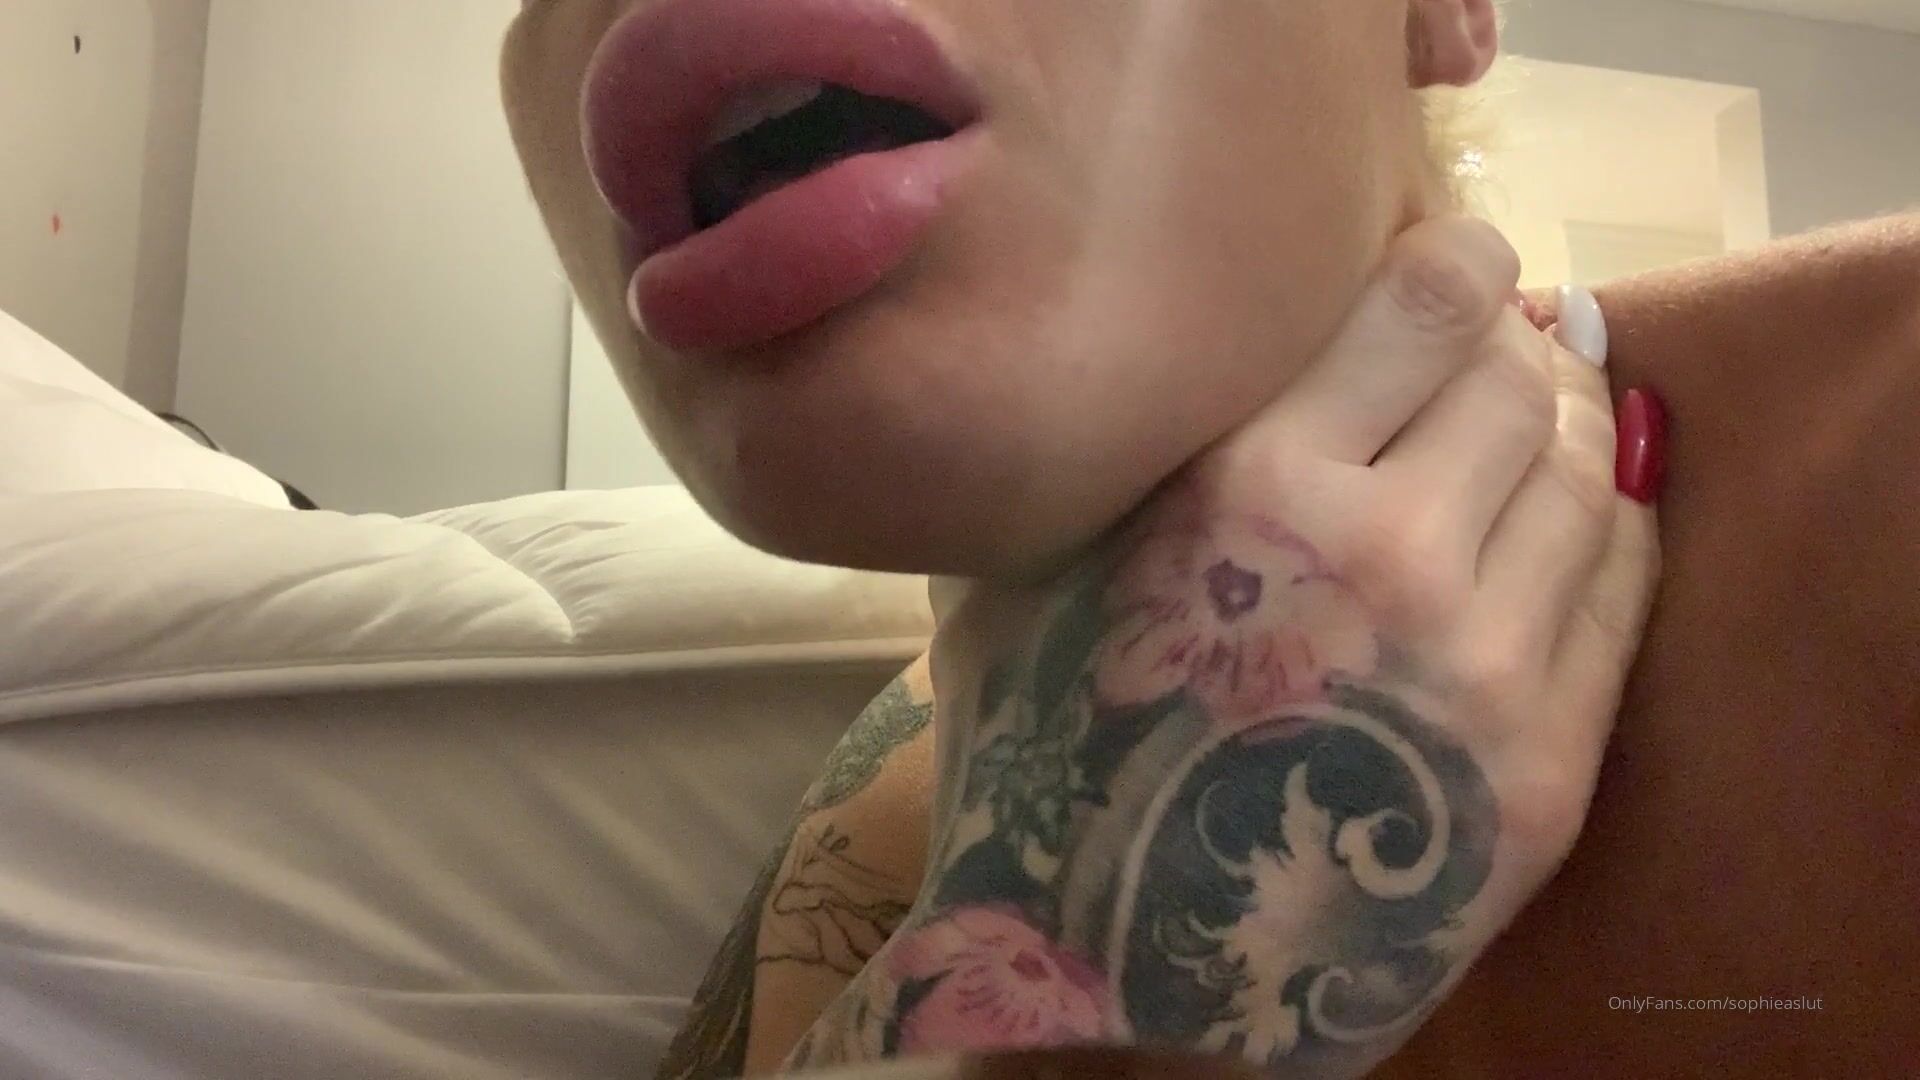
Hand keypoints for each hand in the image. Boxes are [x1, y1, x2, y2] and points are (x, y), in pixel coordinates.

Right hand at [789, 216, 1663, 1076]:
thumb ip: (1093, 462)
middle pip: (1518, 377)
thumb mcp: (1019, 590)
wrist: (1124, 990)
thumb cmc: (1051, 779)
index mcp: (1246, 489)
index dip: (1458, 262)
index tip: (1446, 271)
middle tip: (1473, 364)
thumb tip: (1150, 363)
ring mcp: (1481, 666)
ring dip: (1561, 433)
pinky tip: (1565, 522)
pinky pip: (1623, 589)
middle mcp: (1385, 555)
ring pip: (1585, 476)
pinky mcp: (1546, 765)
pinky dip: (1607, 528)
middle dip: (1505, 352)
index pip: (1427, 299)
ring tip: (1519, 439)